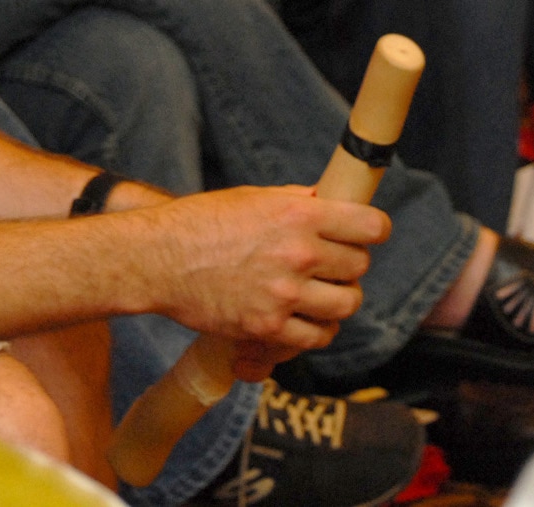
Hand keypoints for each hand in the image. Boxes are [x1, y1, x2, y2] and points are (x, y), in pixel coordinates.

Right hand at [141, 185, 388, 363]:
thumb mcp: (254, 198)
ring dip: (338, 299)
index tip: (369, 234)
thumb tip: (330, 202)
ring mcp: (285, 294)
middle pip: (359, 266)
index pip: (371, 226)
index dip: (374, 229)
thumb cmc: (202, 221)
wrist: (159, 258)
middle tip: (332, 264)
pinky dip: (317, 329)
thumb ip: (298, 202)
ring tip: (322, 294)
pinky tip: (306, 319)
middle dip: (349, 264)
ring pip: (346, 304)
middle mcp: (299, 253)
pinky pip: (317, 336)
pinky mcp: (268, 327)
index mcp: (299, 215)